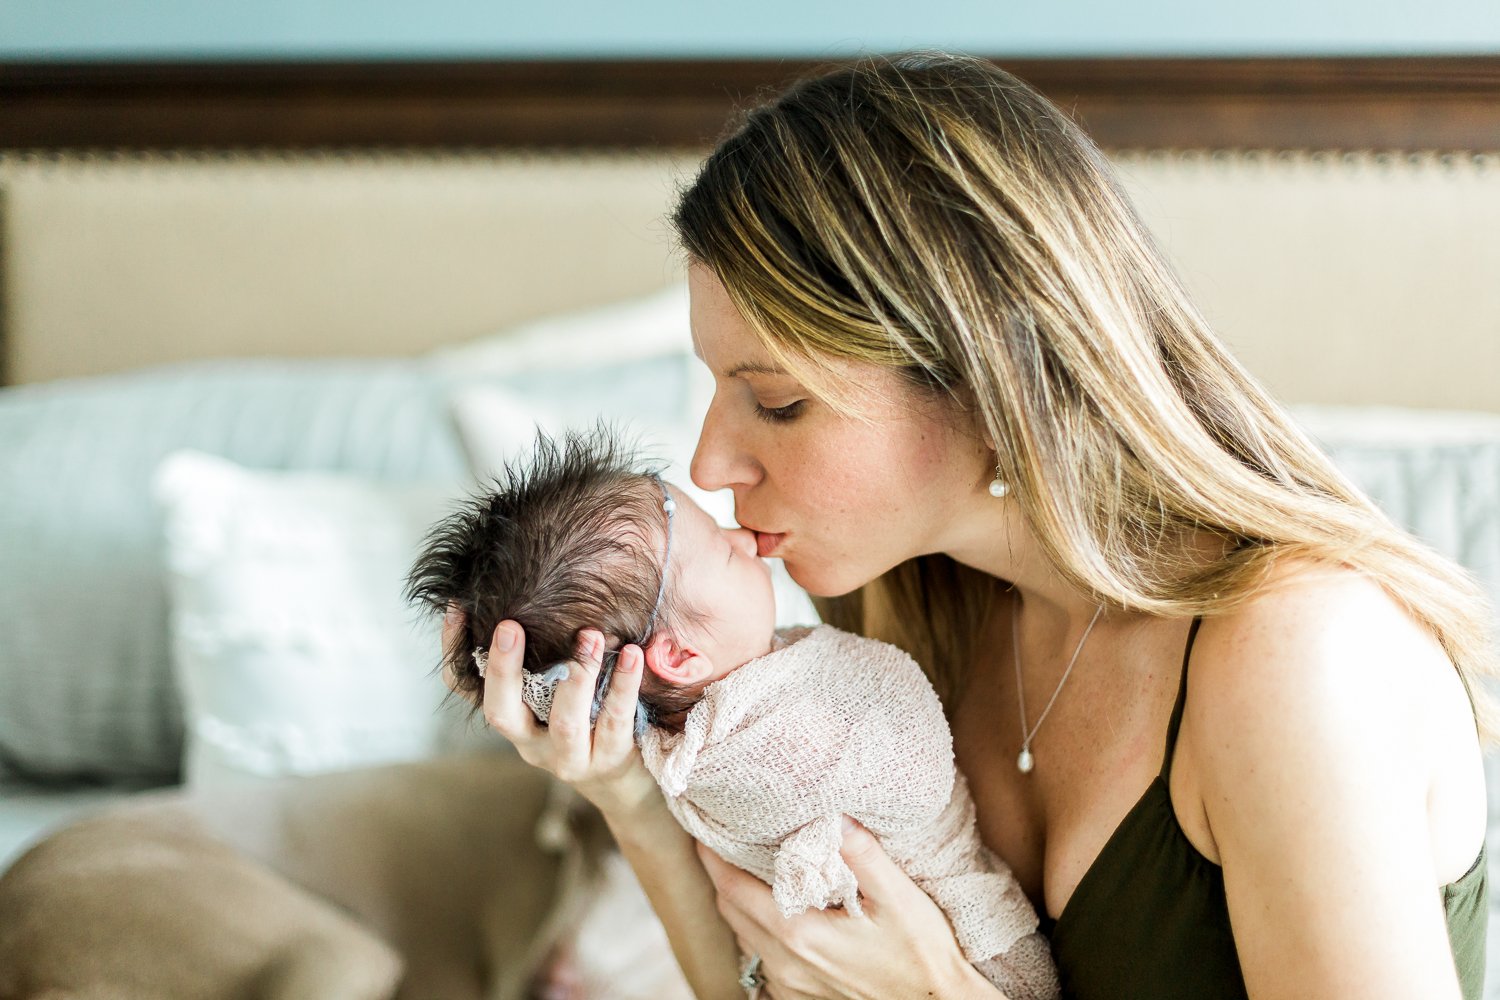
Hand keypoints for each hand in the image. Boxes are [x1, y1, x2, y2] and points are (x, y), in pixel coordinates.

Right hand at [441, 608, 659, 818]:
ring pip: (565, 722)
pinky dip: (623, 686)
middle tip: (510, 625)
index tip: (457, 607)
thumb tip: (538, 589)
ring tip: (590, 635)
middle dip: (503, 669)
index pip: (467, 688)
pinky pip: (614, 721)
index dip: (454, 651)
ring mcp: (568, 756)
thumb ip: (542, 658)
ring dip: (576, 676)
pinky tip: (633, 654)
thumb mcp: (552, 695)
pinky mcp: (608, 759)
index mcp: (511, 717)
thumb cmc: (583, 723)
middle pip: (501, 712)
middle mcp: (529, 741)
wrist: (621, 783)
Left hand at [698, 819, 988, 999]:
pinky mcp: (799, 995)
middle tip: (721, 840)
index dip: (713, 857)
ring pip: (743, 936)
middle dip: (720, 874)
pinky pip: (761, 958)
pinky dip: (757, 929)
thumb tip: (833, 815)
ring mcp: (789, 984)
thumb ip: (862, 853)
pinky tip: (777, 911)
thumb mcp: (898, 896)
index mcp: (799, 933)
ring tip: (746, 869)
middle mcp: (785, 962)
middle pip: (730, 911)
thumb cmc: (920, 954)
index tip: (703, 829)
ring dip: (738, 902)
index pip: (733, 888)